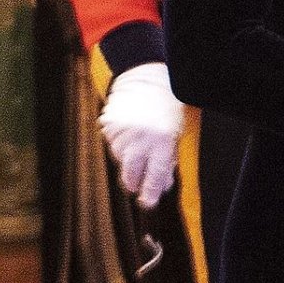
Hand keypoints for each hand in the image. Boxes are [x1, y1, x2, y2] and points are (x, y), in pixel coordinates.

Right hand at [99, 62, 184, 208]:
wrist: (146, 79)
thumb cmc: (166, 108)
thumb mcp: (174, 134)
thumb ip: (168, 160)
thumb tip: (162, 186)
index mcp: (161, 141)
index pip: (155, 176)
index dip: (150, 193)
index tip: (147, 202)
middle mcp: (140, 138)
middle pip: (132, 173)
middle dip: (133, 183)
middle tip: (135, 185)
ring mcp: (122, 132)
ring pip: (120, 160)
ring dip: (126, 160)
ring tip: (136, 145)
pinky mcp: (109, 125)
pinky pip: (111, 145)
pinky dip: (118, 144)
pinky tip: (127, 133)